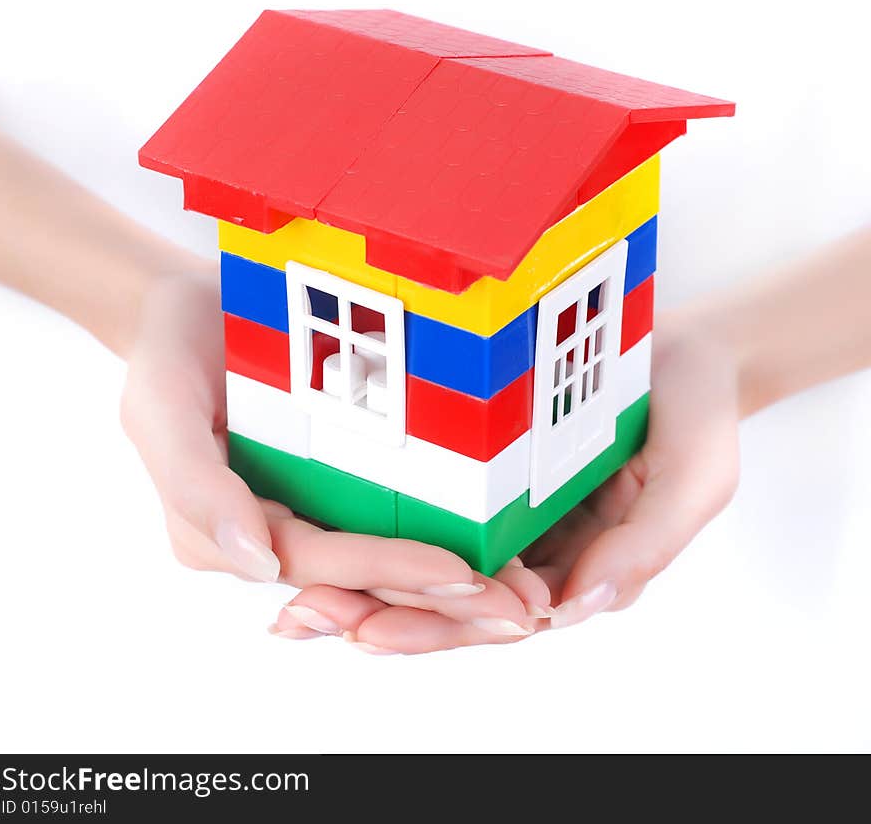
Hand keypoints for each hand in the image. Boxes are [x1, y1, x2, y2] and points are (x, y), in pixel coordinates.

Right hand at [120, 268, 549, 632]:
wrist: (188, 308)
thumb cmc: (166, 356)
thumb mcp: (161, 410)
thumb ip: (197, 487)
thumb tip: (258, 565)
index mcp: (231, 533)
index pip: (320, 561)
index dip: (389, 570)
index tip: (462, 577)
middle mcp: (278, 528)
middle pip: (365, 573)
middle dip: (441, 596)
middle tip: (520, 604)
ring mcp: (311, 501)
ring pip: (389, 549)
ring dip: (457, 575)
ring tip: (527, 581)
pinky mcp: (338, 472)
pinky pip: (395, 503)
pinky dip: (447, 521)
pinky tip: (504, 528)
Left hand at [271, 310, 739, 652]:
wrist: (681, 352)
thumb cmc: (694, 415)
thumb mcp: (693, 479)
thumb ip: (646, 547)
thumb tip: (573, 609)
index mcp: (572, 568)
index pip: (501, 619)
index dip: (438, 629)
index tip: (374, 630)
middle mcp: (526, 551)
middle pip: (446, 601)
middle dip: (376, 613)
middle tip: (304, 615)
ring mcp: (500, 513)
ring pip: (424, 563)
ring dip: (359, 582)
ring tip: (289, 594)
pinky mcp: (479, 470)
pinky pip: (424, 503)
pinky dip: (374, 521)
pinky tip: (317, 525)